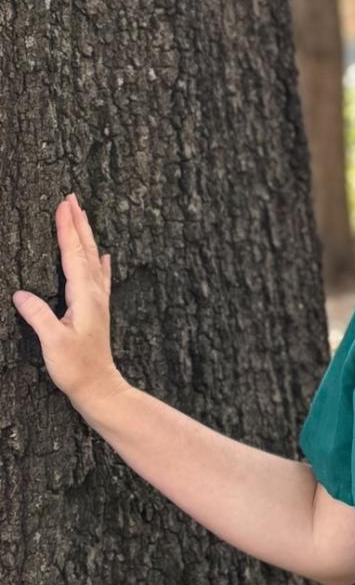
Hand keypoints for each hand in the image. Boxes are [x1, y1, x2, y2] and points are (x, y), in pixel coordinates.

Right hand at [11, 192, 123, 410]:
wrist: (100, 387)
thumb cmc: (76, 368)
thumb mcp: (53, 343)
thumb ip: (38, 317)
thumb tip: (19, 294)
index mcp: (84, 296)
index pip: (73, 255)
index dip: (67, 229)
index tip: (63, 205)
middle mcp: (94, 294)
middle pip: (86, 250)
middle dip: (78, 223)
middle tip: (72, 197)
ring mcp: (98, 301)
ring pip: (93, 259)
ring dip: (87, 236)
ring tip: (82, 215)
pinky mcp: (97, 310)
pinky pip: (100, 277)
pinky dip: (100, 262)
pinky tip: (105, 256)